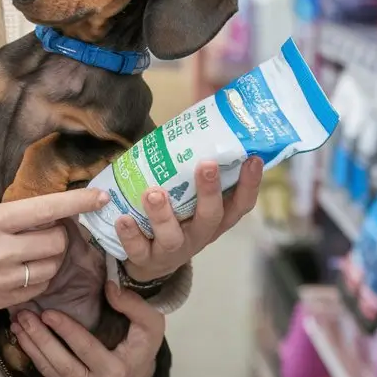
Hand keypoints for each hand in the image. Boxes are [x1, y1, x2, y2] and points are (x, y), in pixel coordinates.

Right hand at [0, 188, 109, 322]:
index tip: (100, 197)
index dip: (77, 202)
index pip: (44, 208)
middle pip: (55, 241)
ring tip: (34, 251)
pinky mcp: (0, 301)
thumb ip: (4, 214)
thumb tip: (43, 212)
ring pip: (51, 267)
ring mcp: (0, 279)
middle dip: (60, 234)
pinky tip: (24, 270)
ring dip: (52, 257)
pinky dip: (39, 278)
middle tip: (48, 230)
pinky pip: (38, 289)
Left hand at [12, 281, 164, 376]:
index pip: (86, 349)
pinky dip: (33, 356)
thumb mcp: (150, 325)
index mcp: (115, 370)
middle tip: (25, 317)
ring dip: (31, 347)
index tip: (48, 313)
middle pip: (63, 365)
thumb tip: (111, 286)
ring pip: (51, 371)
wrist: (136, 375)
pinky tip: (22, 337)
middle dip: (41, 340)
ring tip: (17, 324)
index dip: (66, 331)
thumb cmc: (141, 346)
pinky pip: (48, 375)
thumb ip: (134, 305)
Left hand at [117, 157, 262, 282]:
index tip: (253, 158)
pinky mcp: (146, 259)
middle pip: (211, 217)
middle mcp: (199, 235)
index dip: (250, 184)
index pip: (240, 204)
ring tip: (153, 193)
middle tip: (206, 165)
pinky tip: (123, 218)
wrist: (149, 262)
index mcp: (215, 219)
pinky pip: (138, 249)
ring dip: (162, 214)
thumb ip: (192, 168)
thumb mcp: (189, 199)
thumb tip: (197, 114)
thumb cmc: (175, 218)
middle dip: (209, 191)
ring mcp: (173, 250)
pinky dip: (130, 234)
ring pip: (172, 236)